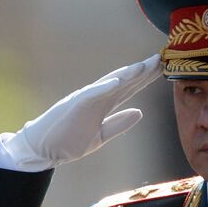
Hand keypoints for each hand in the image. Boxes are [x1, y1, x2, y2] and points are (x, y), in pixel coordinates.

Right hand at [0, 55, 161, 170]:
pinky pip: (90, 94)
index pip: (129, 88)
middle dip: (143, 71)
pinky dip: (103, 86)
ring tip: (145, 65)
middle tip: (162, 58)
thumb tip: (140, 112)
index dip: (145, 78)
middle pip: (124, 81)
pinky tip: (118, 80)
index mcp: (104, 105)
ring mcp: (85, 99)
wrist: (44, 149)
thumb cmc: (69, 141)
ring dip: (127, 74)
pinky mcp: (74, 105)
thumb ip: (119, 123)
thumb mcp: (100, 135)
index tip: (163, 68)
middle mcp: (97, 97)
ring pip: (110, 82)